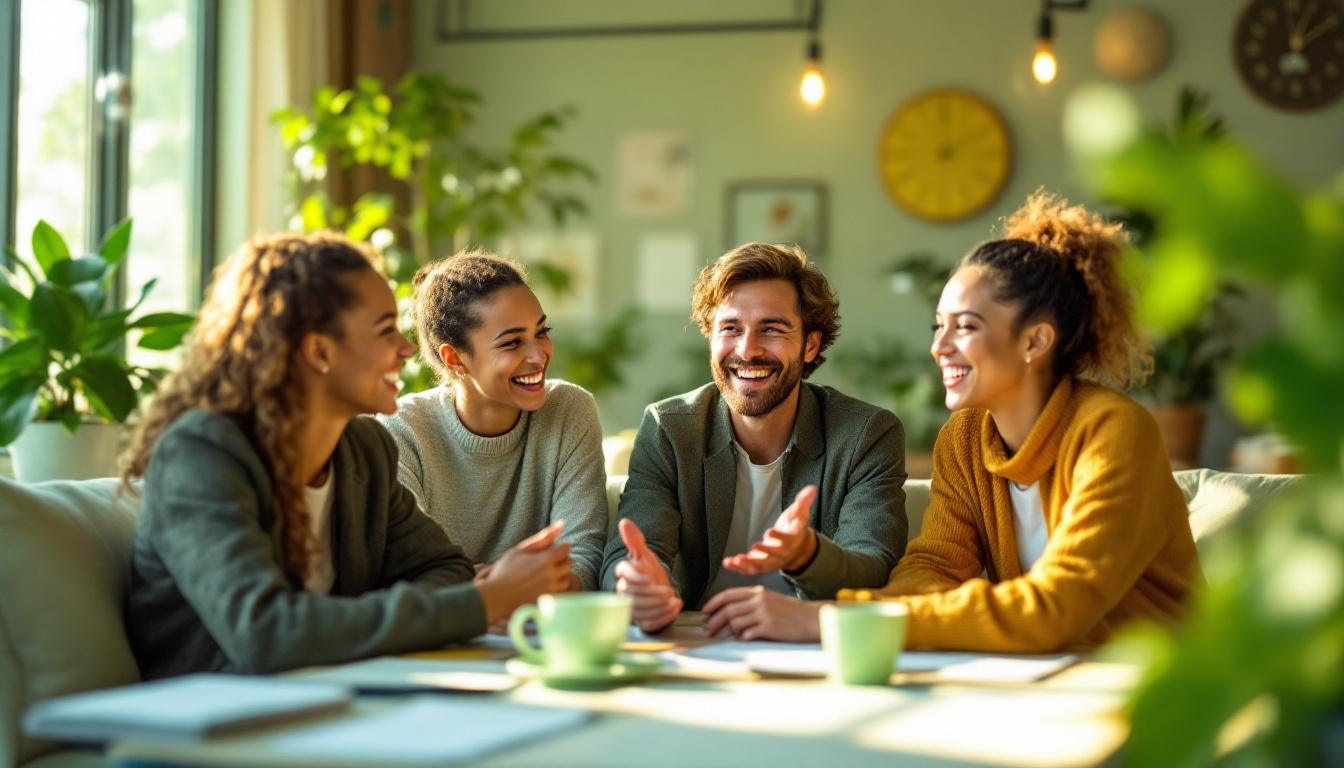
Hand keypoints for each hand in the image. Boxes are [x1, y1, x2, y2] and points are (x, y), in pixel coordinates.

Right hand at [475, 521, 572, 624]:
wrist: (495, 598)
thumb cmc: (504, 571)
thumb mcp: (520, 550)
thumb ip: (543, 538)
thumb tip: (561, 524)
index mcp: (546, 560)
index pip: (565, 548)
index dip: (557, 547)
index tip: (547, 550)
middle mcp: (552, 575)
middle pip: (568, 563)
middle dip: (561, 560)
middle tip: (545, 562)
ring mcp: (551, 590)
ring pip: (565, 579)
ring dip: (559, 575)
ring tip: (543, 574)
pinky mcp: (548, 602)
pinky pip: (559, 592)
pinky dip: (554, 587)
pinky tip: (541, 586)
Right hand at [614, 518, 681, 632]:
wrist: (657, 587)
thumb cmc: (648, 570)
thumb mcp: (644, 554)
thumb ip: (635, 539)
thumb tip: (624, 522)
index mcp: (624, 572)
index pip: (624, 574)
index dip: (636, 578)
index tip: (649, 579)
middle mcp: (624, 591)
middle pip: (632, 596)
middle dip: (652, 595)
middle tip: (668, 592)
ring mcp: (631, 608)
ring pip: (640, 611)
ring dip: (659, 608)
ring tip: (674, 601)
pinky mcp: (641, 621)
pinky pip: (648, 623)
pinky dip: (662, 618)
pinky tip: (673, 610)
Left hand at [702, 587, 823, 641]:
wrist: (812, 618)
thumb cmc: (792, 612)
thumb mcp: (771, 600)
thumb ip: (753, 602)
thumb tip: (731, 613)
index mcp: (758, 592)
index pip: (729, 594)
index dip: (713, 602)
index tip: (705, 611)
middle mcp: (759, 600)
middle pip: (728, 609)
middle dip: (714, 620)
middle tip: (708, 630)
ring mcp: (764, 613)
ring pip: (735, 621)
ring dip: (726, 631)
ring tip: (723, 637)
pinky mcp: (769, 627)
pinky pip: (747, 633)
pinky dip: (742, 637)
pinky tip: (743, 639)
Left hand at [721, 486, 818, 575]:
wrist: (797, 548)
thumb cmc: (795, 527)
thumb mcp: (801, 513)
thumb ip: (803, 502)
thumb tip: (811, 489)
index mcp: (793, 540)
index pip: (787, 540)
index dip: (779, 537)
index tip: (769, 532)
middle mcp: (782, 554)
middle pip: (774, 555)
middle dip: (764, 551)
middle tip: (755, 545)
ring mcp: (771, 562)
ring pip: (761, 566)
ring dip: (748, 564)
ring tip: (736, 560)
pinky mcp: (761, 565)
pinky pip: (750, 570)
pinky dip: (739, 568)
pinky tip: (727, 563)